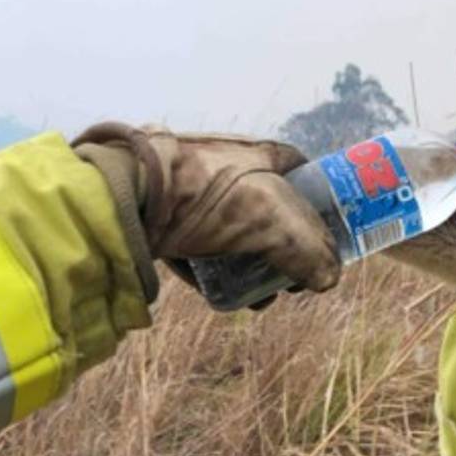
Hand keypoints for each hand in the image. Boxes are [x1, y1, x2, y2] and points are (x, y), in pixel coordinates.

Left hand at [73, 122, 339, 296]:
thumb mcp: (273, 221)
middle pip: (274, 215)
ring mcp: (198, 193)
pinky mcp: (169, 218)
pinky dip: (218, 272)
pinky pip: (204, 248)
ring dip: (254, 269)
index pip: (307, 180)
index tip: (326, 246)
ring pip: (239, 236)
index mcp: (264, 155)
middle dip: (287, 253)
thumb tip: (328, 281)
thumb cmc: (209, 195)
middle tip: (292, 282)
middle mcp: (233, 169)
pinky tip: (224, 297)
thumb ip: (310, 251)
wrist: (126, 194)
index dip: (322, 212)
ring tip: (259, 299)